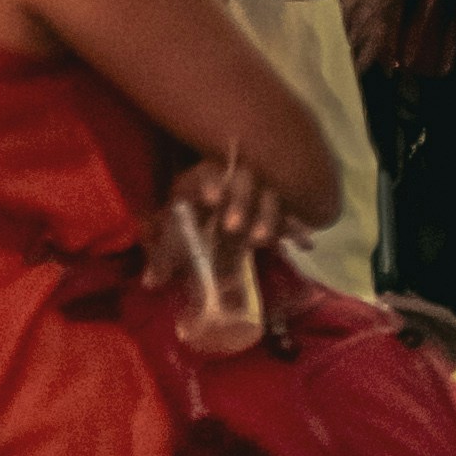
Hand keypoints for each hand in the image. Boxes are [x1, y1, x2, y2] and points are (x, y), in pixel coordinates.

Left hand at [174, 145, 293, 255]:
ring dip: (267, 216)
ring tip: (261, 241)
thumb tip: (150, 283)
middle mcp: (235, 179)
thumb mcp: (175, 231)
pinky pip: (291, 214)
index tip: (210, 198)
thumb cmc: (192, 215)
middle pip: (245, 180)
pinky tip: (305, 243)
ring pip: (271, 195)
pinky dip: (297, 228)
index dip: (210, 182)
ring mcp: (260, 190)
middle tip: (232, 227)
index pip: (208, 172)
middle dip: (241, 202)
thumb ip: (164, 254)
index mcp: (205, 177)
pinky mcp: (280, 207)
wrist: (214, 203)